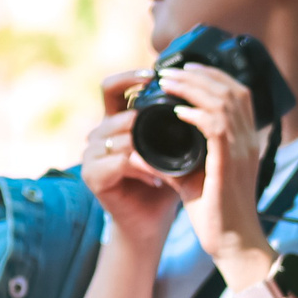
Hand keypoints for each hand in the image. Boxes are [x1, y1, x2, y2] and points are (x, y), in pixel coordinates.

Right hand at [80, 70, 176, 251]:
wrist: (152, 223)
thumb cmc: (166, 184)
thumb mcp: (176, 147)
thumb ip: (181, 121)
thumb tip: (204, 92)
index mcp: (117, 121)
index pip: (114, 87)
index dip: (131, 77)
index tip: (158, 75)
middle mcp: (100, 133)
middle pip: (116, 108)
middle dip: (145, 115)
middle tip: (175, 121)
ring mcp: (92, 153)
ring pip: (118, 135)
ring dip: (147, 146)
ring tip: (170, 161)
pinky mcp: (92, 175)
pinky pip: (117, 162)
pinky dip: (141, 169)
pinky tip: (157, 179)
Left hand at [134, 60, 271, 277]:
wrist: (232, 244)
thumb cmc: (215, 214)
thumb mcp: (195, 176)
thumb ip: (177, 155)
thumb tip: (147, 140)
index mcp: (246, 142)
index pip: (239, 95)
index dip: (214, 76)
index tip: (186, 70)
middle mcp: (248, 143)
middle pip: (233, 90)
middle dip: (200, 74)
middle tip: (172, 70)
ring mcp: (242, 153)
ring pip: (223, 102)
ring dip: (193, 87)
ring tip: (168, 82)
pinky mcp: (229, 165)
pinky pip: (216, 126)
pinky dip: (195, 113)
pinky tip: (177, 111)